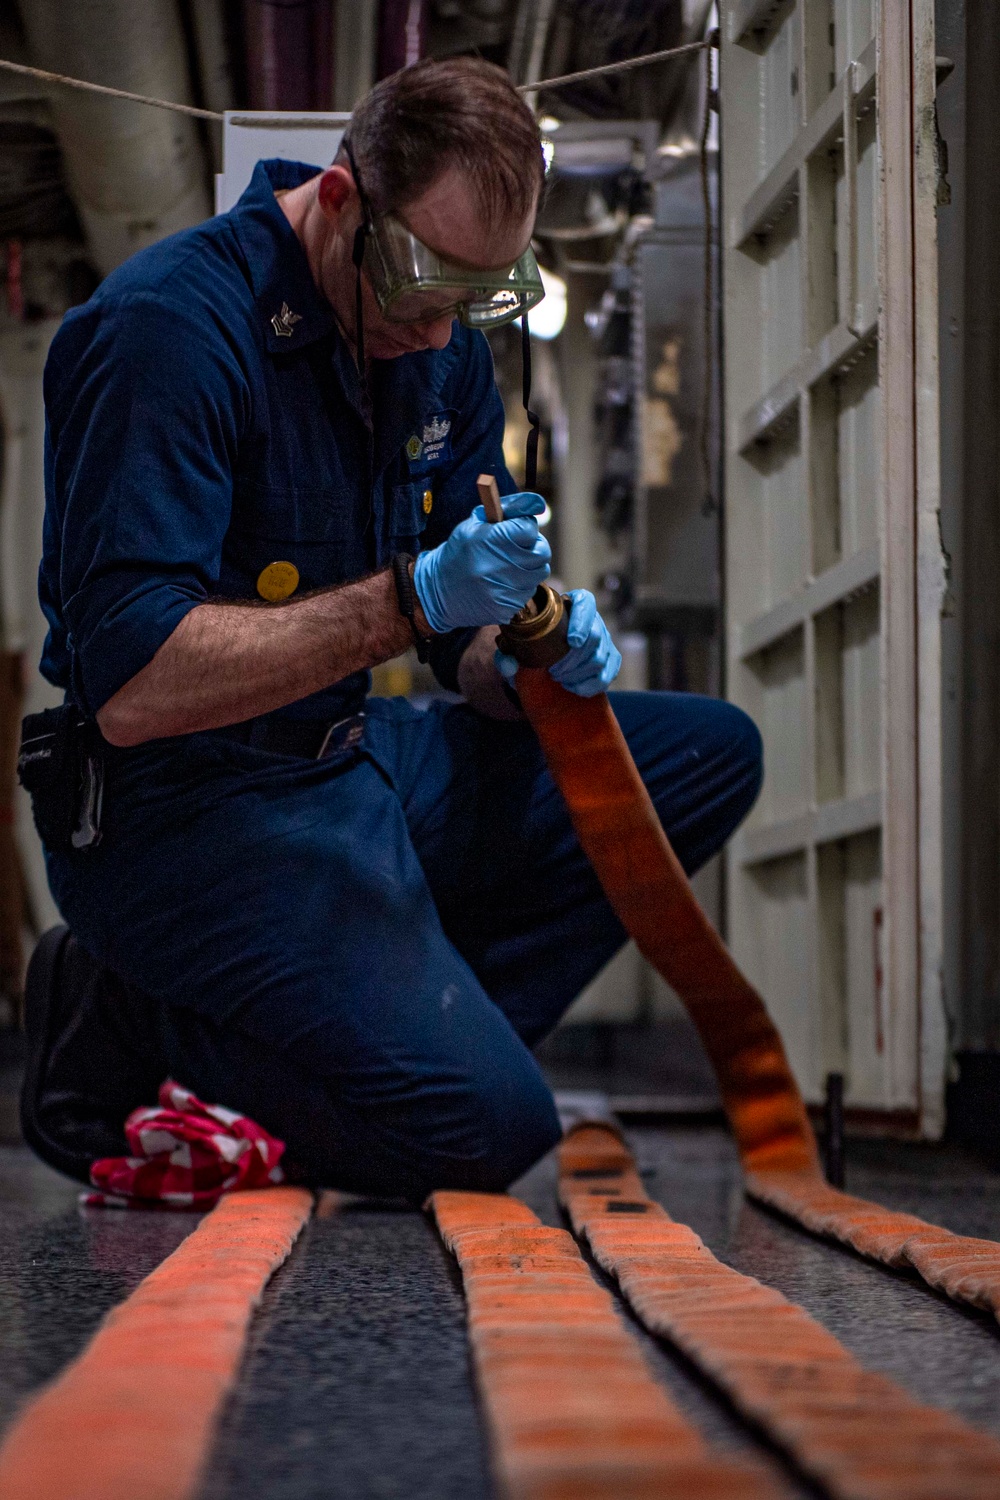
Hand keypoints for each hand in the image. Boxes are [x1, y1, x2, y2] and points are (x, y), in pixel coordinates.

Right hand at [413, 492, 550, 632]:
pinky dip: (520, 586)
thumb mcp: (475, 523)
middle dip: (533, 547)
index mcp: (491, 540)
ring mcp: (504, 590)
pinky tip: (502, 583)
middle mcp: (500, 566)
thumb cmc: (459, 553)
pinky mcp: (507, 607)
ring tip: (509, 566)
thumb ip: (507, 509)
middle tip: (520, 548)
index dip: (525, 527)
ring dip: (528, 567)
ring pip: (538, 573)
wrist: (439, 591)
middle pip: (541, 552)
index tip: (518, 529)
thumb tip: (537, 502)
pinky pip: (527, 592)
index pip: (529, 529)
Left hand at [495, 589, 621, 697]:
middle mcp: (591, 620)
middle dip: (574, 658)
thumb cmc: (530, 648)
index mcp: (569, 605)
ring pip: (601, 656)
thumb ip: (506, 656)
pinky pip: (609, 673)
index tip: (572, 642)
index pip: (585, 602)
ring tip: (560, 679)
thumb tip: (508, 664)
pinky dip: (591, 684)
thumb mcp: (514, 650)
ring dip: (580, 672)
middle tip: (554, 671)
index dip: (583, 621)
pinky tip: (573, 688)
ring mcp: (603, 639)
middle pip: (595, 635)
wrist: (541, 661)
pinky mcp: (610, 659)